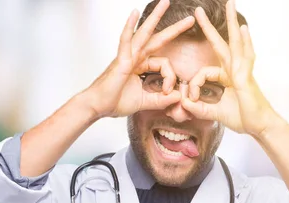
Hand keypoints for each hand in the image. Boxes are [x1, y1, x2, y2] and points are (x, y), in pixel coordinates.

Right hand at [82, 0, 194, 117]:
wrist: (98, 106)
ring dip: (155, 17)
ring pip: (144, 33)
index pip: (164, 64)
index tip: (168, 92)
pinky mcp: (121, 60)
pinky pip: (125, 40)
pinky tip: (133, 13)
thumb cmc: (115, 102)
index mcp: (141, 65)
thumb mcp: (146, 102)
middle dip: (174, 28)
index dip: (170, 78)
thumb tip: (179, 97)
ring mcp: (128, 56)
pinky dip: (129, 26)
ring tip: (166, 2)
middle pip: (158, 38)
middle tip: (190, 19)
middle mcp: (135, 57)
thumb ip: (162, 100)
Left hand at [182, 0, 282, 135]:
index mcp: (227, 77)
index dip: (194, 84)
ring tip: (230, 4)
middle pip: (221, 43)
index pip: (204, 72)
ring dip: (232, 23)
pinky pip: (245, 57)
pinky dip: (245, 42)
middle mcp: (235, 70)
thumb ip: (199, 108)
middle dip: (210, 26)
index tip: (190, 99)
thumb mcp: (215, 113)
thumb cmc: (244, 118)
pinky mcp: (247, 77)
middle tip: (199, 9)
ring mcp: (242, 71)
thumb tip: (184, 103)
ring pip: (235, 43)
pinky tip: (243, 29)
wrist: (260, 126)